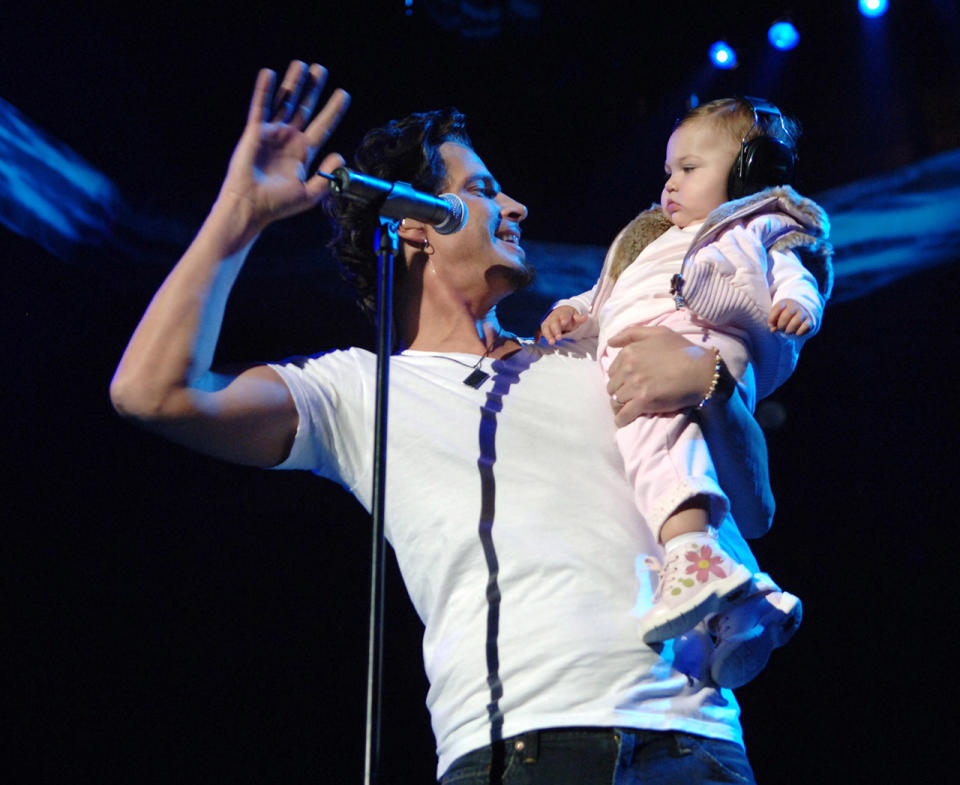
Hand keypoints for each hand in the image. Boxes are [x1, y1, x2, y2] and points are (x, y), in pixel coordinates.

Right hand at [217, 61, 349, 233]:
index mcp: (304, 153)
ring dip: (293, 83)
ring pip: (284, 102)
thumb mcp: (310, 194)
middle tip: (321, 69)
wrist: (252, 206)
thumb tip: (340, 155)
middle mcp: (289, 139)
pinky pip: (260, 106)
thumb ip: (327, 177)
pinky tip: (269, 74)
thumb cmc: (278, 205)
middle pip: (305, 108)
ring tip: (301, 65)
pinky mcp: (255, 131)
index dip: (334, 110)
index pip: (323, 126)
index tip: (344, 94)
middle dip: (313, 88)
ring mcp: (272, 133)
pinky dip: (264, 90)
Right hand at [539, 305, 586, 343]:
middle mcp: (554, 318)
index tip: (564, 323)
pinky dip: (537, 335)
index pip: (563, 315)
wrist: (561, 312)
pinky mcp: (544, 327)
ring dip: (547, 335)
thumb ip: (579, 318)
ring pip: (545, 327)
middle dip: (555, 330)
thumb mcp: (575, 316)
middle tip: (559, 338)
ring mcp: (548, 322)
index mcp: (563, 314)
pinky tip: (537, 341)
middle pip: (553, 323)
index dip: (563, 319)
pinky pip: (538, 330)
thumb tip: (585, 318)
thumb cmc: (569, 317)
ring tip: (551, 342)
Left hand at [605, 325, 716, 425]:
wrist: (702, 370)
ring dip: (619, 406)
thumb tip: (611, 342)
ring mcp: (635, 385)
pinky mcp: (644, 401)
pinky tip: (623, 421)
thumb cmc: (683, 350)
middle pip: (613, 386)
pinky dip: (621, 419)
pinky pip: (624, 415)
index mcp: (630, 352)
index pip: (612, 370)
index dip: (619, 378)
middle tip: (630, 396)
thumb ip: (632, 333)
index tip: (628, 382)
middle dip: (619, 391)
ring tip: (627, 408)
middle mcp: (629, 367)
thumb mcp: (658, 333)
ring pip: (616, 400)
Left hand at [768, 298, 812, 334]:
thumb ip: (773, 322)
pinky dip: (799, 332)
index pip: (777, 308)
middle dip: (780, 326)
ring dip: (789, 330)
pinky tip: (796, 331)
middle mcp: (795, 306)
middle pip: (785, 317)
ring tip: (787, 331)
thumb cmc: (785, 315)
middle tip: (780, 329)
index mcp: (785, 303)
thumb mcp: (777, 316)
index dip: (772, 319)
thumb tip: (773, 330)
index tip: (770, 325)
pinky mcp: (810, 320)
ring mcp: (804, 313)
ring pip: (795, 323)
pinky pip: (805, 328)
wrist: (801, 312)